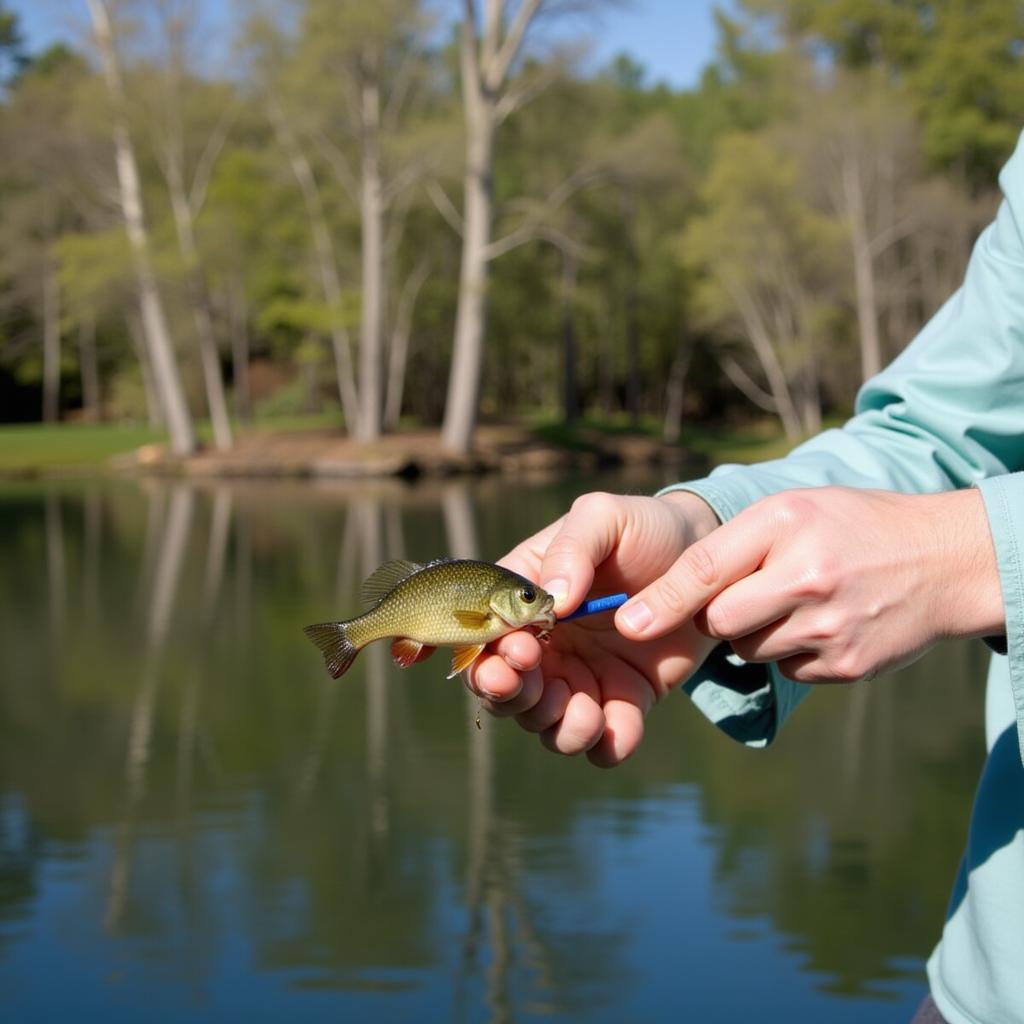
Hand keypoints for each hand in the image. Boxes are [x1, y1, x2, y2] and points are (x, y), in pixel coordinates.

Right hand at [466, 490, 720, 766]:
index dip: (490, 656)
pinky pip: (606, 741)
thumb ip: (572, 549)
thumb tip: (552, 598)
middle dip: (515, 700)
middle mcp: (545, 646)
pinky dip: (608, 743)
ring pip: (548, 726)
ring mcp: (582, 677)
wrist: (705, 555)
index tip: (522, 651)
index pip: (484, 639)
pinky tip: (620, 721)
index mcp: (522, 602)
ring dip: (559, 728)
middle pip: (505, 694)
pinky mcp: (625, 699)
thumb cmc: (643, 528)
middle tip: (548, 687)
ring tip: (586, 710)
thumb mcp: (604, 518)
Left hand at [616, 486, 1003, 681]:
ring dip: (757, 633)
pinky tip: (823, 623)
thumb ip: (734, 544)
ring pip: (750, 650)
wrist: (945, 561)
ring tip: (796, 601)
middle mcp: (807, 576)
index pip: (706, 568)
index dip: (663, 600)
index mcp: (787, 524)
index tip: (628, 624)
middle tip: (749, 594)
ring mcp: (830, 627)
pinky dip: (792, 654)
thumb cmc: (853, 526)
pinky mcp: (847, 666)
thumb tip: (669, 592)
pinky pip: (787, 670)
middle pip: (720, 621)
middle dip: (719, 615)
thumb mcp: (793, 510)